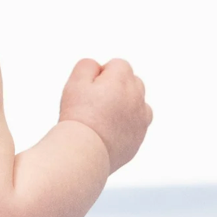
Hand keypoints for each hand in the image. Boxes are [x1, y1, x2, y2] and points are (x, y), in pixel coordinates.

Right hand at [59, 58, 152, 172]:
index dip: (100, 75)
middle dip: (115, 87)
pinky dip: (126, 124)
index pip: (117, 65)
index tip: (88, 90)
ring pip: (137, 102)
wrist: (84, 151)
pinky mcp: (139, 137)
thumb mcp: (74, 82)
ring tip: (103, 117)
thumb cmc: (78, 116)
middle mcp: (137, 97)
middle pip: (131, 81)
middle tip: (94, 103)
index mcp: (122, 80)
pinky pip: (136, 124)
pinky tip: (108, 131)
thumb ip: (87, 66)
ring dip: (124, 104)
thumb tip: (97, 67)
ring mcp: (141, 118)